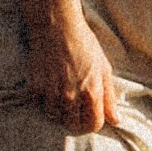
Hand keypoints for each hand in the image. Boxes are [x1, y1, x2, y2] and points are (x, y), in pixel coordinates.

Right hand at [27, 0, 121, 133]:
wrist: (57, 25)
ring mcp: (52, 92)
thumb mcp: (103, 68)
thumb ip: (109, 97)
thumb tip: (116, 120)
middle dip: (75, 118)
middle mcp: (71, 95)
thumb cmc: (84, 44)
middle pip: (73, 124)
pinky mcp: (35, 86)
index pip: (93, 125)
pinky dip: (44, 100)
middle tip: (75, 105)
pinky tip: (49, 86)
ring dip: (59, 110)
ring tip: (61, 94)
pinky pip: (39, 105)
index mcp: (91, 92)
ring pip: (55, 116)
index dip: (93, 122)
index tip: (89, 115)